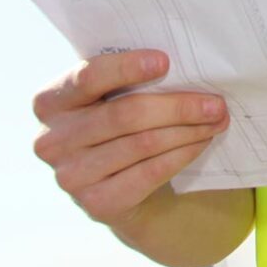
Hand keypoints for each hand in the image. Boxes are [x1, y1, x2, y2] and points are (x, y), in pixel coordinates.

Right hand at [32, 50, 228, 228]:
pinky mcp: (96, 203)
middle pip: (125, 115)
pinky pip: (150, 173)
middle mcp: (51, 141)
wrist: (114, 183)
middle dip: (178, 107)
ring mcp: (70, 176)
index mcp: (50, 101)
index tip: (166, 62)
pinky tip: (202, 142)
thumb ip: (126, 78)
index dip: (126, 68)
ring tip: (216, 120)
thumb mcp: (108, 96)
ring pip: (143, 144)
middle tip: (216, 103)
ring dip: (188, 130)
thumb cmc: (116, 122)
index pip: (88, 77)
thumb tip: (184, 64)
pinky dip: (183, 154)